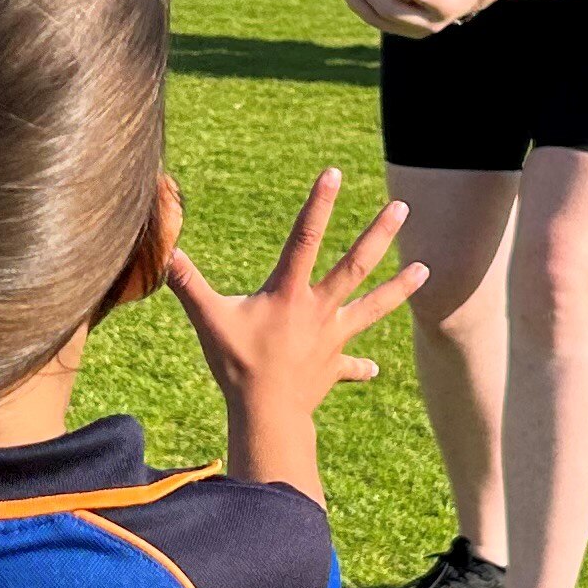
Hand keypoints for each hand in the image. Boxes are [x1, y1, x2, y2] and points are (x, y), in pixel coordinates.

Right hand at [163, 169, 421, 500]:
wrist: (268, 415)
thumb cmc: (237, 365)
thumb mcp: (208, 318)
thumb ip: (185, 281)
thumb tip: (161, 249)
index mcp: (289, 292)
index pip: (305, 237)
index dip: (319, 204)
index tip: (334, 172)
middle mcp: (318, 309)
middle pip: (355, 264)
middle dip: (379, 234)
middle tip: (403, 207)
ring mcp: (331, 337)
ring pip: (372, 307)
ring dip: (398, 288)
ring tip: (426, 270)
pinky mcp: (333, 365)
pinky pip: (351, 365)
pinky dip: (361, 367)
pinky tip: (374, 370)